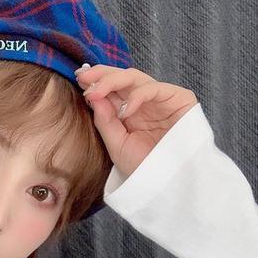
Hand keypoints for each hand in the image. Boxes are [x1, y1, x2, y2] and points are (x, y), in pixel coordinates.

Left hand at [75, 65, 198, 178]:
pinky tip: (125, 111)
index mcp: (129, 111)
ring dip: (113, 80)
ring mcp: (160, 99)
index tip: (78, 80)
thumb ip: (105, 122)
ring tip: (96, 92)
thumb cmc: (144, 167)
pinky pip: (154, 89)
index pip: (112, 88)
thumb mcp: (117, 146)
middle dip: (101, 75)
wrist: (168, 183)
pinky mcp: (178, 98)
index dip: (96, 81)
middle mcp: (144, 102)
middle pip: (122, 78)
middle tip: (83, 77)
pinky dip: (137, 96)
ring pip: (135, 78)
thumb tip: (93, 96)